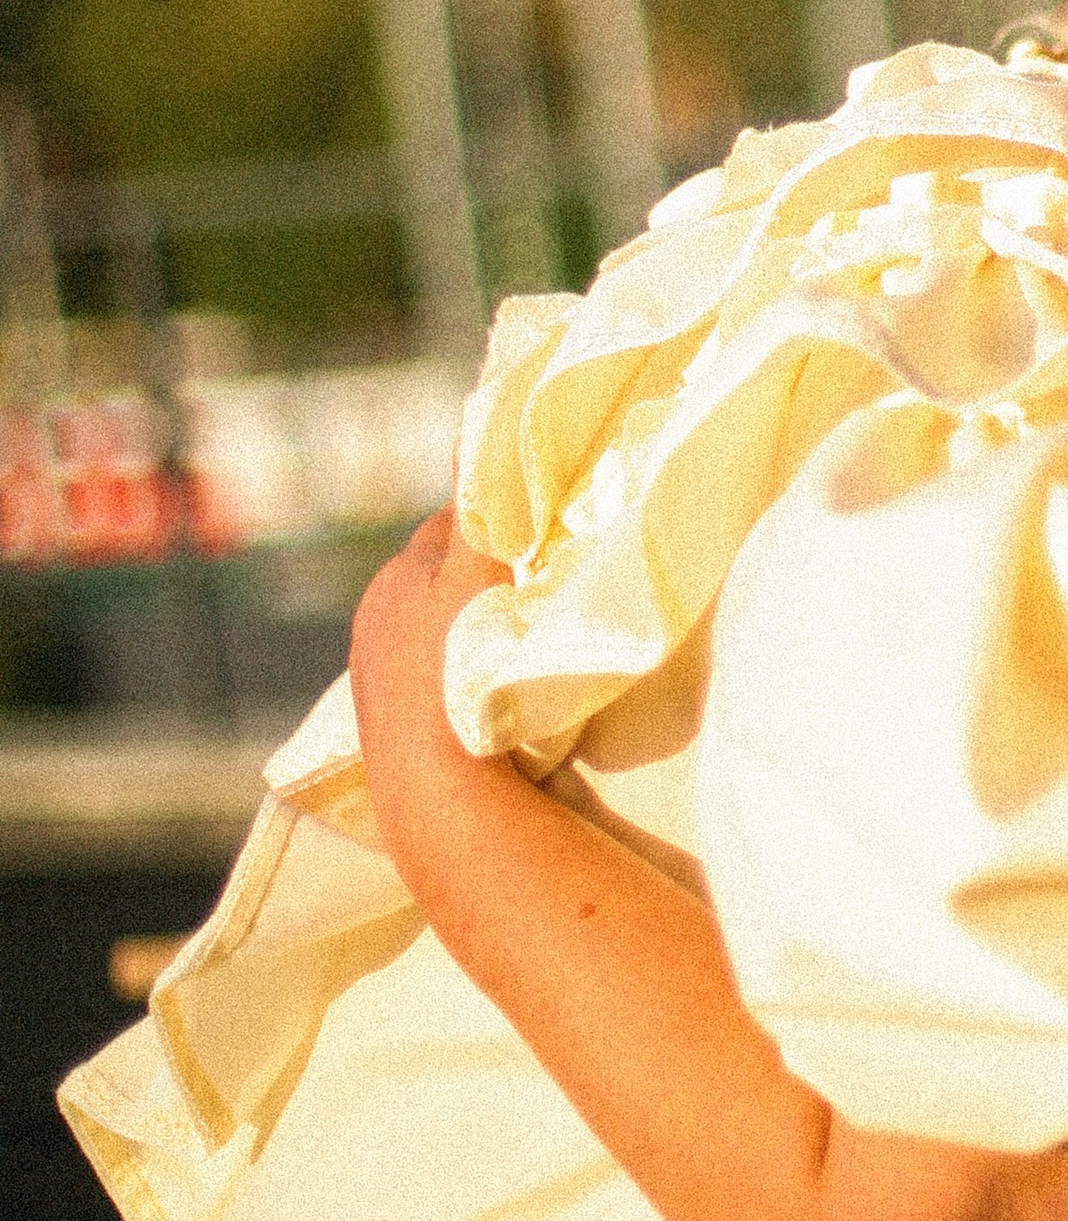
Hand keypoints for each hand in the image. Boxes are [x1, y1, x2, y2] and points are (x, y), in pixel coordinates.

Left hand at [349, 508, 511, 855]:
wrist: (434, 787)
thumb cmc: (462, 670)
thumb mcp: (478, 576)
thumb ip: (480, 509)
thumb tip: (473, 432)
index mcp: (398, 574)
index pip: (456, 523)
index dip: (500, 524)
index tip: (540, 534)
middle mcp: (375, 616)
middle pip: (440, 574)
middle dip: (479, 572)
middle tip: (535, 585)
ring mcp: (375, 671)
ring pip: (431, 624)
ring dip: (464, 623)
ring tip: (510, 641)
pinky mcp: (384, 719)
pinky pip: (425, 670)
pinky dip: (450, 667)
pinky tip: (478, 687)